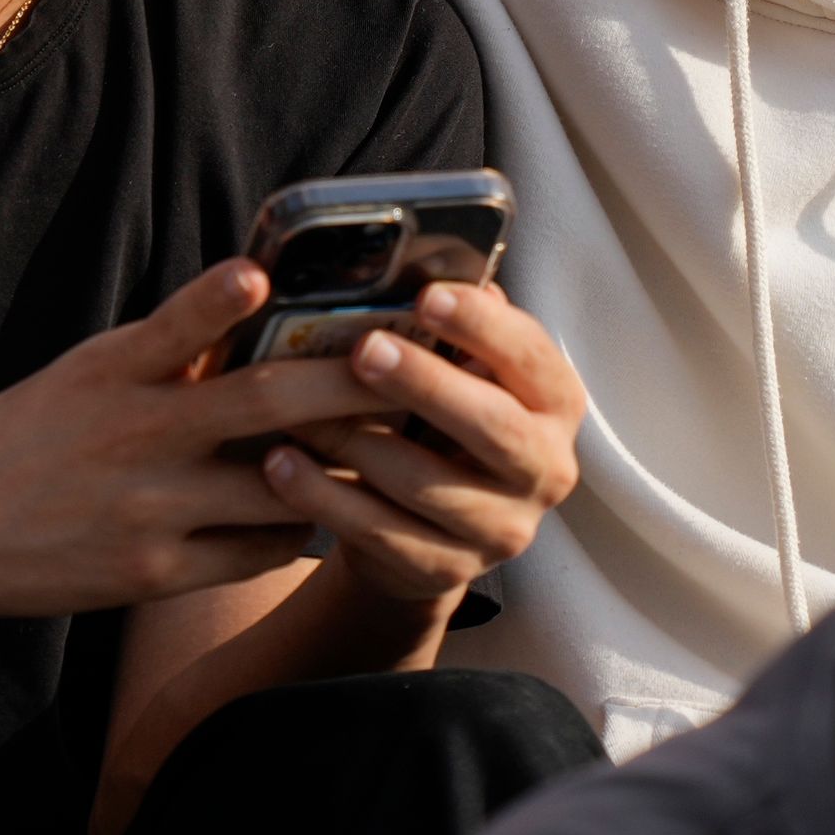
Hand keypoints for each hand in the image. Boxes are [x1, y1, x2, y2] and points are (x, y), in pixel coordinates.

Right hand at [0, 261, 412, 622]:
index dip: (235, 301)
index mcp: (118, 371)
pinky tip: (321, 515)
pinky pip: (256, 551)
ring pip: (280, 487)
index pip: (189, 322)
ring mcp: (150, 509)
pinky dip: (297, 530)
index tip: (286, 279)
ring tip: (399, 449)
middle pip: (266, 404)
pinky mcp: (153, 573)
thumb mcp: (85, 373)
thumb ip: (169, 347)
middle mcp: (137, 434)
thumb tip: (256, 300)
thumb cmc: (22, 439)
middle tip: (413, 368)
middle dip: (350, 386)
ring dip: (341, 469)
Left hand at [252, 280, 584, 610]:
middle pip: (492, 426)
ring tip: (296, 410)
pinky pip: (381, 533)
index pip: (532, 357)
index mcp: (555, 403)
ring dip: (356, 442)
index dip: (483, 327)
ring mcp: (502, 529)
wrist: (427, 529)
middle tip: (364, 349)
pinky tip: (279, 465)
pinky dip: (325, 497)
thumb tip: (419, 263)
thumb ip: (451, 329)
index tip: (428, 295)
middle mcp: (546, 468)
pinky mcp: (448, 572)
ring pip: (427, 484)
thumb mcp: (458, 373)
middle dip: (425, 384)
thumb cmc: (438, 420)